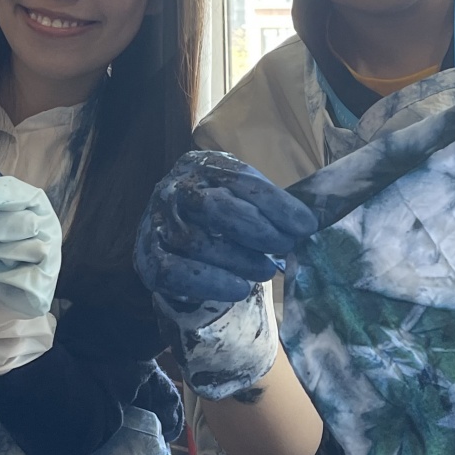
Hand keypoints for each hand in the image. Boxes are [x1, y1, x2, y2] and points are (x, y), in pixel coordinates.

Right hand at [136, 150, 317, 330]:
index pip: (239, 179)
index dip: (276, 204)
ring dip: (239, 260)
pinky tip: (239, 289)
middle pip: (214, 206)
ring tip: (266, 270)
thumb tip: (308, 225)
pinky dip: (210, 282)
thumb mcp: (244, 200)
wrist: (182, 247)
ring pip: (196, 242)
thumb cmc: (223, 220)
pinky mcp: (147, 257)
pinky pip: (174, 272)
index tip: (306, 226)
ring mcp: (157, 222)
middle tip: (285, 247)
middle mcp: (174, 188)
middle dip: (258, 230)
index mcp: (201, 165)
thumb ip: (269, 207)